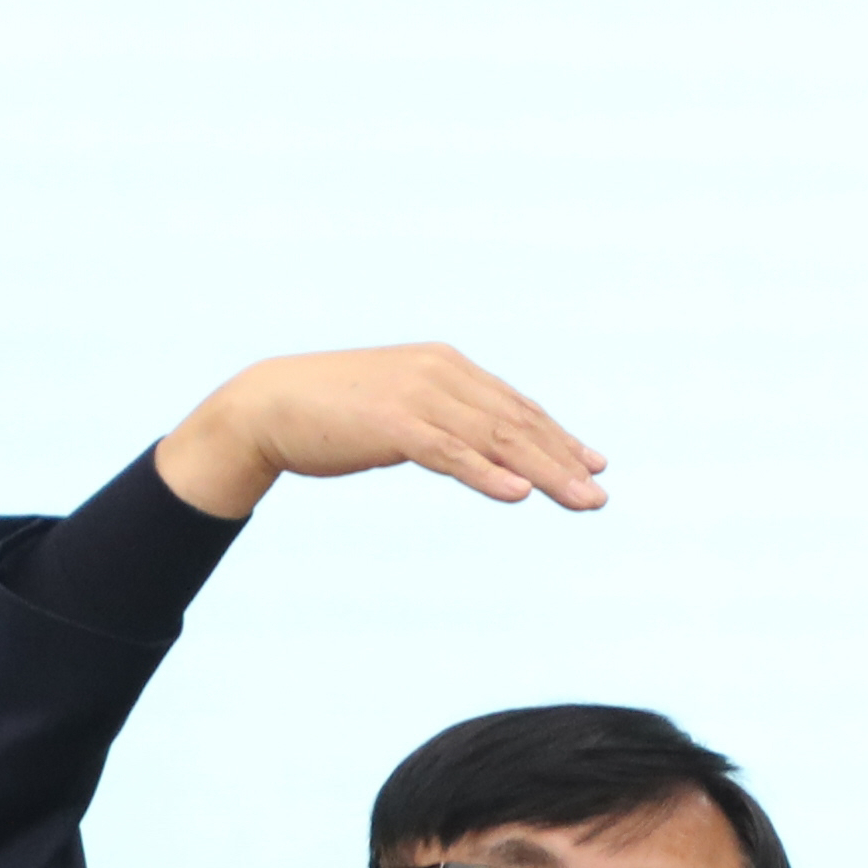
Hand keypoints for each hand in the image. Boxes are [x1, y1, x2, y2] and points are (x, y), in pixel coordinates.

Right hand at [155, 344, 609, 518]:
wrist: (268, 405)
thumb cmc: (334, 413)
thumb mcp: (400, 412)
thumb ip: (440, 423)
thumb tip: (476, 451)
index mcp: (446, 366)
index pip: (515, 406)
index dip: (557, 436)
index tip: (593, 463)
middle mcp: (441, 373)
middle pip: (516, 422)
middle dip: (563, 459)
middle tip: (599, 494)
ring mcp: (419, 395)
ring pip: (496, 438)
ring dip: (544, 472)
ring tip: (581, 500)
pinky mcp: (394, 423)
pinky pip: (452, 452)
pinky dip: (489, 473)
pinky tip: (520, 494)